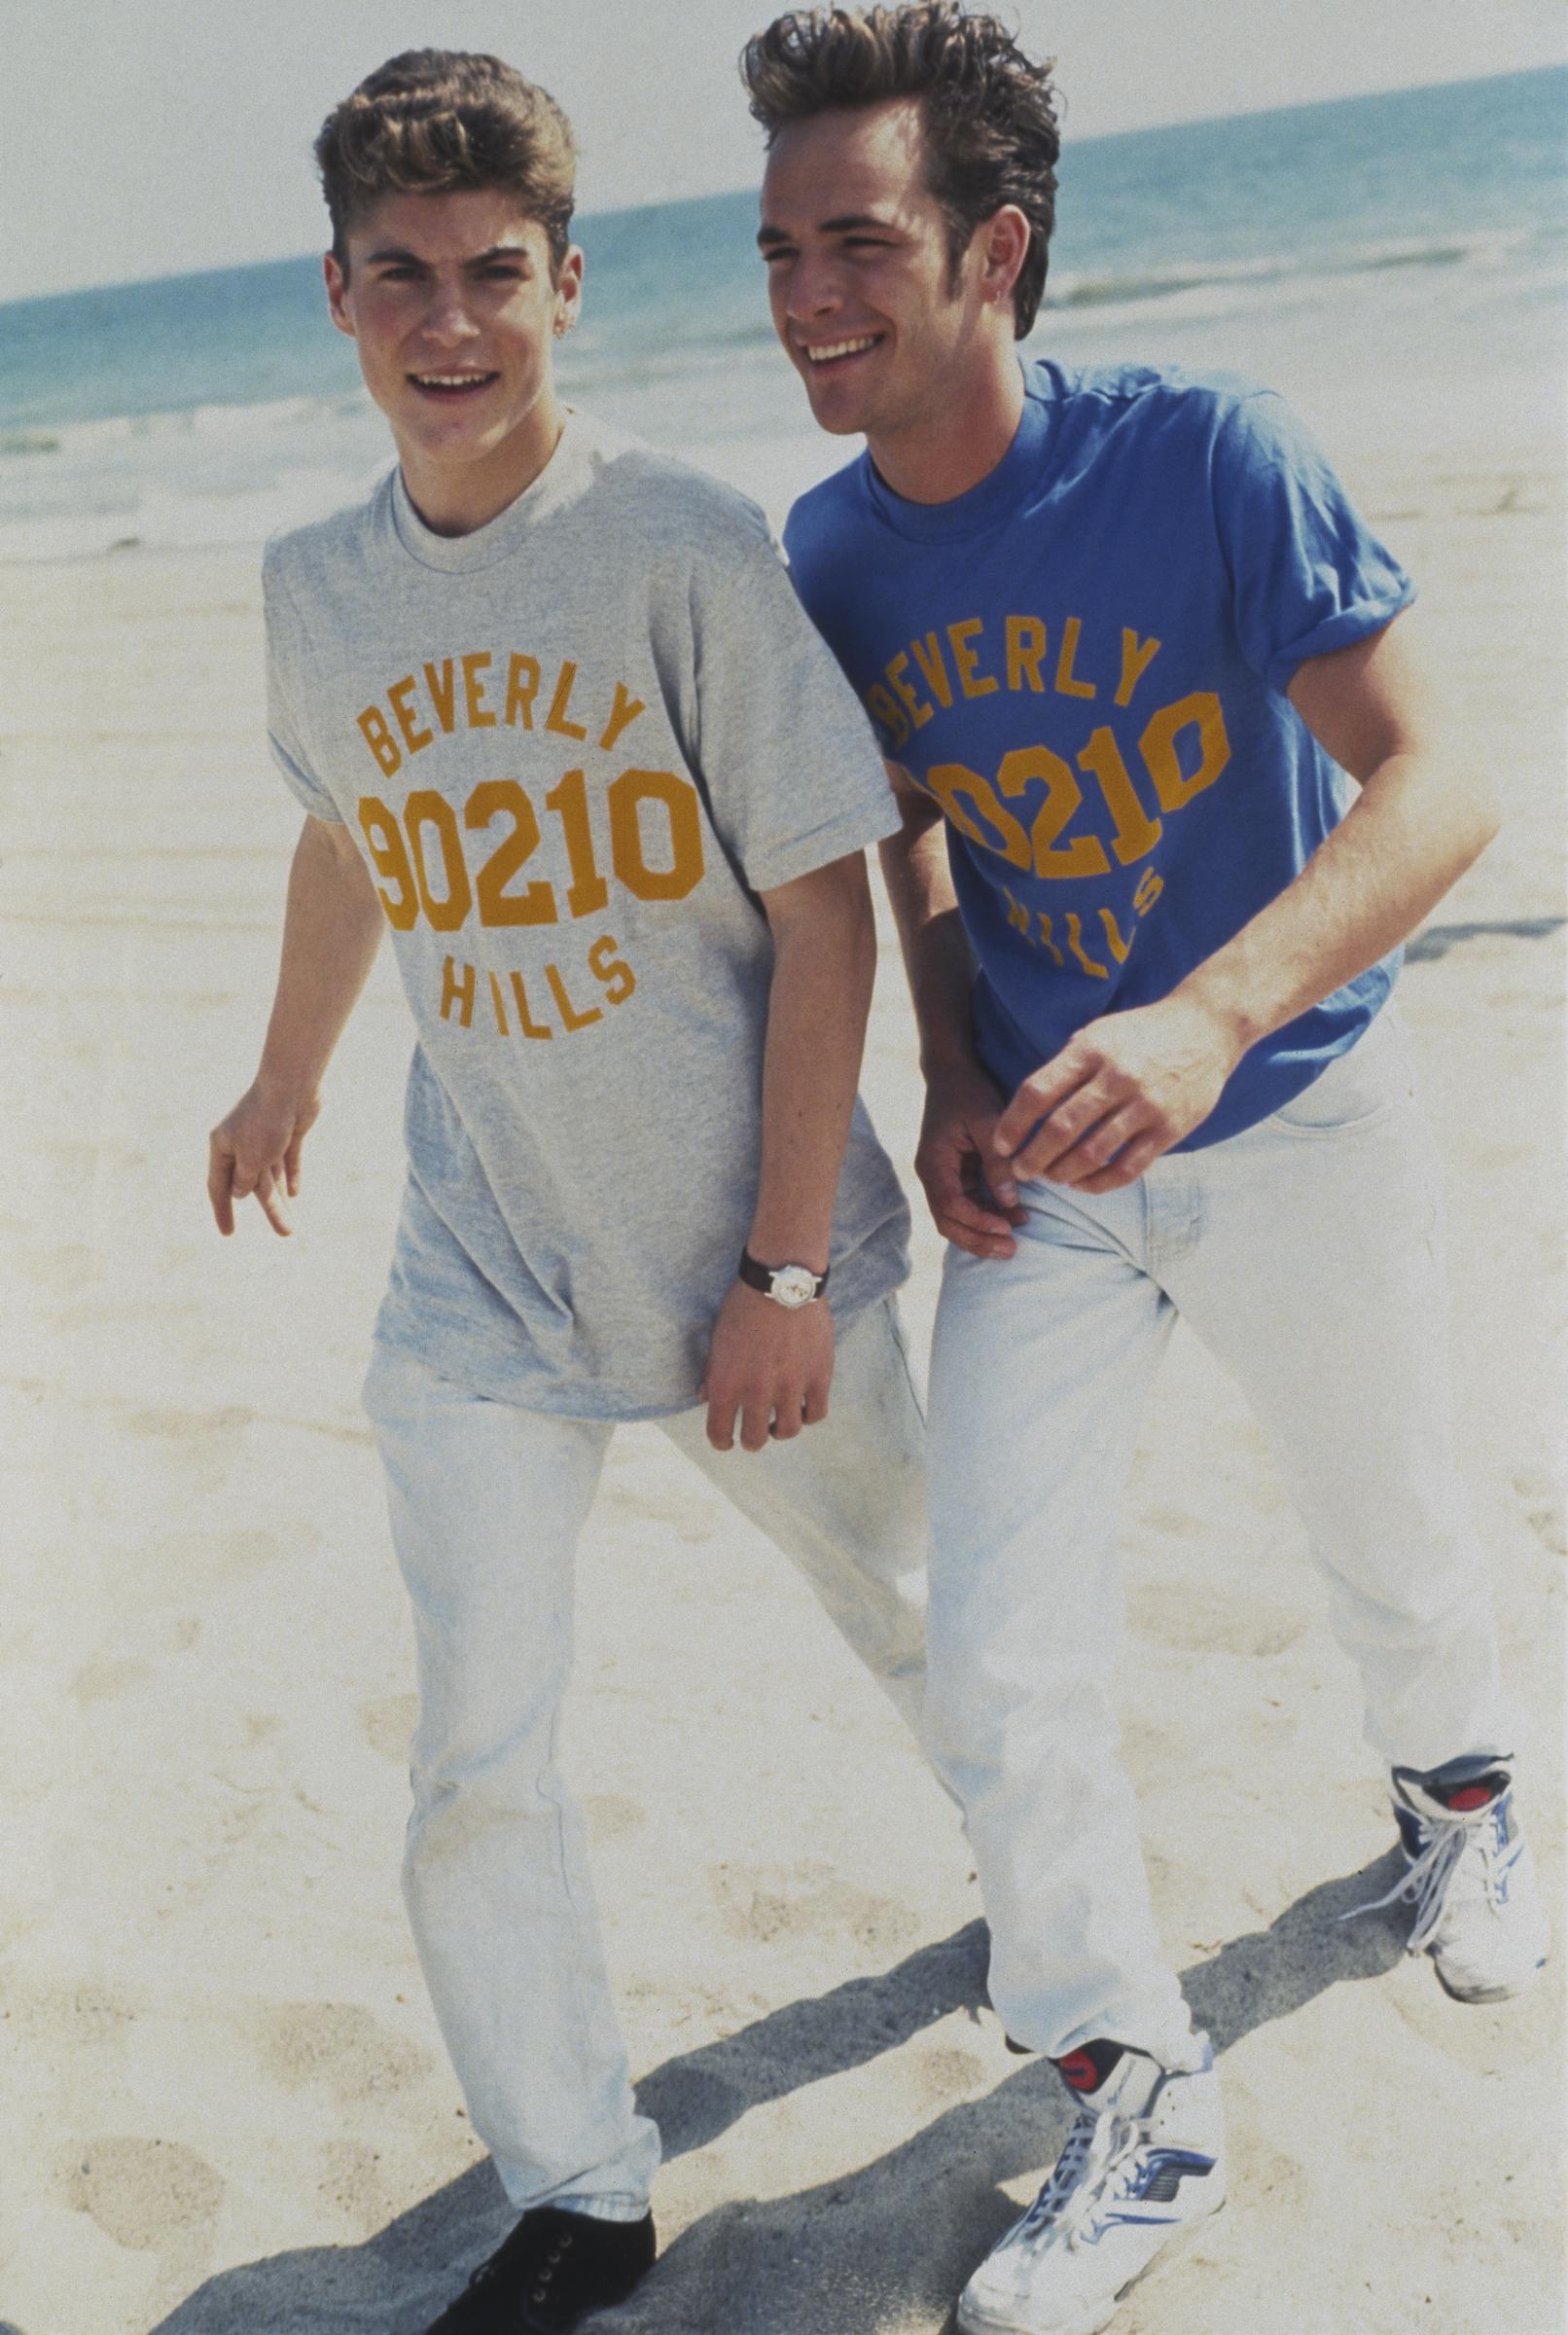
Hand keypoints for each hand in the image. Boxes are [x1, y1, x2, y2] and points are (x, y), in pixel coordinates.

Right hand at [207, 1081, 320, 1235]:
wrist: (291, 1086)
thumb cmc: (265, 1121)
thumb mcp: (252, 1159)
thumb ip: (246, 1179)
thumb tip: (241, 1193)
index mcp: (222, 1147)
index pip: (219, 1186)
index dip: (223, 1210)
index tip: (228, 1233)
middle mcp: (241, 1143)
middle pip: (253, 1185)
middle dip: (270, 1209)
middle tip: (285, 1233)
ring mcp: (264, 1138)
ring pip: (271, 1175)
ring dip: (281, 1199)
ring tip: (291, 1225)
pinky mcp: (286, 1133)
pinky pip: (287, 1160)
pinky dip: (290, 1175)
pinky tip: (294, 1193)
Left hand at [698, 1280, 834, 1451]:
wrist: (780, 1282)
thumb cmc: (743, 1305)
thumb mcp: (717, 1338)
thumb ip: (712, 1372)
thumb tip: (705, 1397)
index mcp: (725, 1385)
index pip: (719, 1433)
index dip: (722, 1442)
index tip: (726, 1441)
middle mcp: (756, 1393)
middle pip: (755, 1440)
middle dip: (752, 1440)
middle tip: (755, 1432)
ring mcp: (789, 1387)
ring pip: (788, 1431)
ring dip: (781, 1430)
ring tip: (780, 1420)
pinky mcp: (817, 1377)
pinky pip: (816, 1413)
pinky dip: (808, 1414)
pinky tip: (803, 1405)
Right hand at [915, 1059, 1029, 1258]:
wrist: (951, 1072)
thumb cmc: (967, 1090)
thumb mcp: (986, 1118)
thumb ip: (997, 1160)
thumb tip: (1010, 1201)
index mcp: (934, 1162)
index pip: (950, 1204)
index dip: (977, 1221)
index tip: (1006, 1226)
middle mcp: (933, 1175)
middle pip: (948, 1222)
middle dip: (977, 1240)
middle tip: (1010, 1251)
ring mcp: (944, 1177)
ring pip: (957, 1220)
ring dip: (982, 1233)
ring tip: (1014, 1244)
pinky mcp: (957, 1176)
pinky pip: (969, 1206)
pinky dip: (988, 1216)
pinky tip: (1015, 1218)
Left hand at [993, 991, 1243, 1191]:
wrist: (1206, 1028)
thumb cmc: (1141, 1034)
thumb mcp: (1098, 1034)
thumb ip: (1066, 1067)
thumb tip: (1027, 1109)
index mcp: (1091, 1050)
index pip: (1038, 1092)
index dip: (1012, 1124)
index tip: (1001, 1145)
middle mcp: (1117, 1077)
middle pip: (1060, 1129)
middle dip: (1032, 1157)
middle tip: (1020, 1171)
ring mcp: (1146, 1105)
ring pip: (1091, 1153)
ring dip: (1062, 1173)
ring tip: (1050, 1177)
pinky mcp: (1169, 1129)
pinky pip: (1127, 1168)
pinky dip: (1098, 1183)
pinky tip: (1082, 1183)